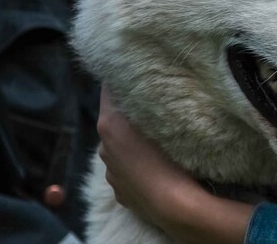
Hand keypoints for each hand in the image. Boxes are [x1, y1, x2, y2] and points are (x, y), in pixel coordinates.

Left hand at [97, 88, 253, 243]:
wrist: (173, 205)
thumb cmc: (170, 156)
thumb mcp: (161, 119)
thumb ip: (147, 100)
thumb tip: (145, 84)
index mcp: (109, 124)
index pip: (108, 89)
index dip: (122, 79)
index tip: (137, 72)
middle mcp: (103, 147)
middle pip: (114, 119)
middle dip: (130, 113)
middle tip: (154, 106)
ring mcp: (110, 171)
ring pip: (120, 146)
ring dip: (133, 141)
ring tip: (157, 141)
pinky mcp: (120, 191)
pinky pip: (128, 169)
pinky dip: (137, 164)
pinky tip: (155, 166)